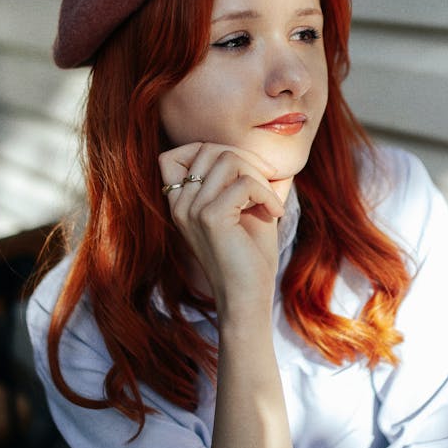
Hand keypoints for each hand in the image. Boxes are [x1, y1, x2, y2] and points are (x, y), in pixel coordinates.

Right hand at [158, 142, 284, 312]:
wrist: (247, 298)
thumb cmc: (249, 256)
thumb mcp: (244, 209)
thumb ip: (242, 179)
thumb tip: (267, 150)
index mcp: (180, 203)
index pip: (172, 155)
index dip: (209, 151)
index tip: (241, 173)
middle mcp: (179, 205)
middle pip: (209, 149)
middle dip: (245, 161)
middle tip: (265, 189)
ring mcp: (191, 210)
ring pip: (228, 159)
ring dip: (258, 176)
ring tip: (268, 202)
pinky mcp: (211, 218)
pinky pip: (245, 183)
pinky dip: (267, 194)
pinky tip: (275, 213)